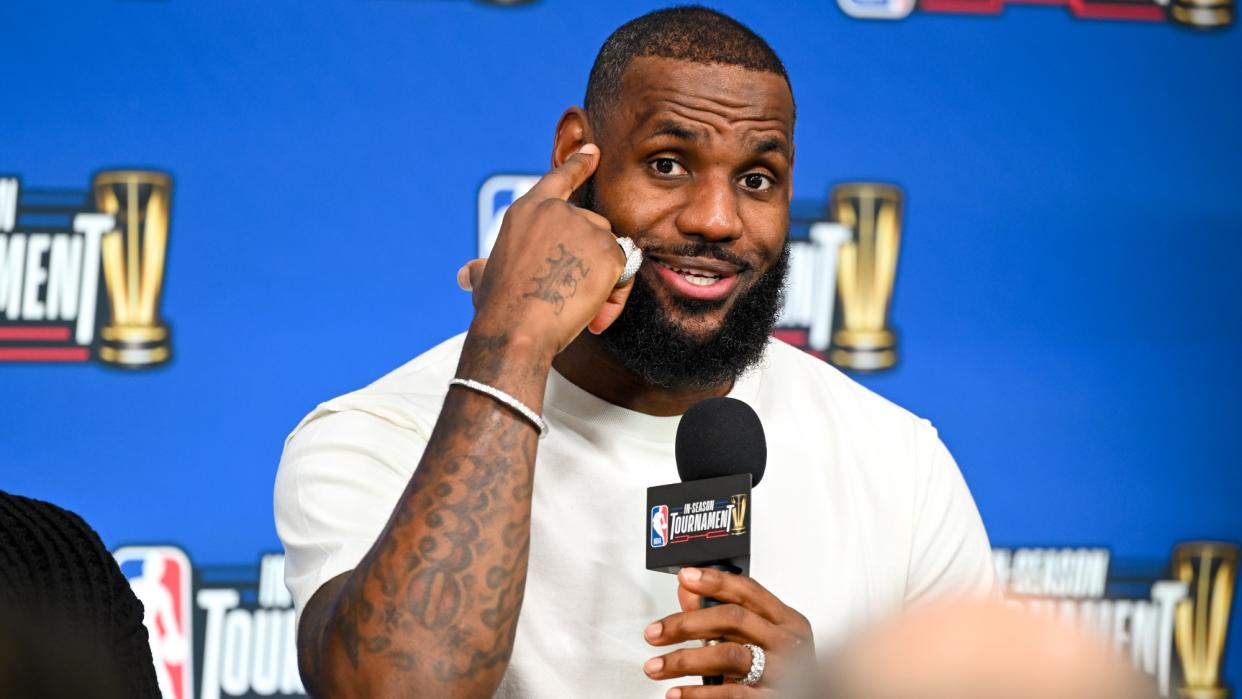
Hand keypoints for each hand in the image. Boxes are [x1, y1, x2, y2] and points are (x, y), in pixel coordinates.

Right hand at [461, 144, 634, 358]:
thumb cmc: (498, 308)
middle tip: (572, 294)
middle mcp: (558, 211)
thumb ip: (484, 269)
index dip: (579, 165)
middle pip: (594, 229)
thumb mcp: (485, 279)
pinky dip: (614, 297)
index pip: (559, 178)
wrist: (516, 328)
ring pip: (610, 252)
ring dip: (603, 281)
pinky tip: (593, 314)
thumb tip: (467, 273)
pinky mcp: (608, 250)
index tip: (594, 152)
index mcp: (528, 210)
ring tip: (578, 308)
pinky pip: (624, 273)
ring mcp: (585, 228)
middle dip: (590, 261)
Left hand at [643, 567, 815, 696]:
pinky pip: (730, 693)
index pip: (748, 591)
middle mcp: (787, 643)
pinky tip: (678, 693)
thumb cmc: (779, 671)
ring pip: (728, 655)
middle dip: (686, 623)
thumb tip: (688, 590)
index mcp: (787, 622)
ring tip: (656, 666)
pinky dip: (698, 694)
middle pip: (732, 619)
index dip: (715, 580)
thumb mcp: (758, 639)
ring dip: (683, 660)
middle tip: (655, 632)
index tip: (686, 577)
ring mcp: (782, 672)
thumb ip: (724, 615)